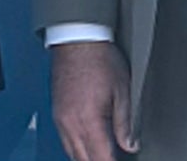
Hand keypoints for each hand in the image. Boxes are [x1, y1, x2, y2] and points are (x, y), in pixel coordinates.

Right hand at [50, 40, 135, 160]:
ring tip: (103, 156)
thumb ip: (125, 123)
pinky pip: (65, 141)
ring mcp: (60, 119)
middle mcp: (70, 124)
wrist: (76, 38)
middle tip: (115, 158)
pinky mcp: (57, 113)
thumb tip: (130, 145)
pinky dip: (77, 149)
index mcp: (88, 121)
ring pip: (72, 154)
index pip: (101, 159)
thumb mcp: (122, 91)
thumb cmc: (99, 58)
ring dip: (88, 159)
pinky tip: (88, 146)